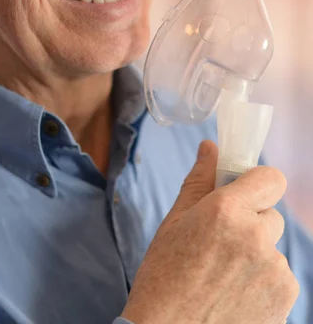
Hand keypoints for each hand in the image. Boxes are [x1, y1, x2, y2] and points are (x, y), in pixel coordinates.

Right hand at [121, 141, 298, 323]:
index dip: (258, 183)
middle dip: (251, 223)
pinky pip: (279, 278)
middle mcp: (256, 238)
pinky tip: (236, 295)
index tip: (244, 193)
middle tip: (221, 243)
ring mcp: (274, 272)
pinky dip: (263, 283)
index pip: (272, 178)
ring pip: (273, 249)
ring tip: (224, 275)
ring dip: (256, 255)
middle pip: (271, 216)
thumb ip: (199, 181)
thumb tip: (210, 148)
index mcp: (227, 211)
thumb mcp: (174, 222)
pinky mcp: (285, 301)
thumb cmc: (164, 277)